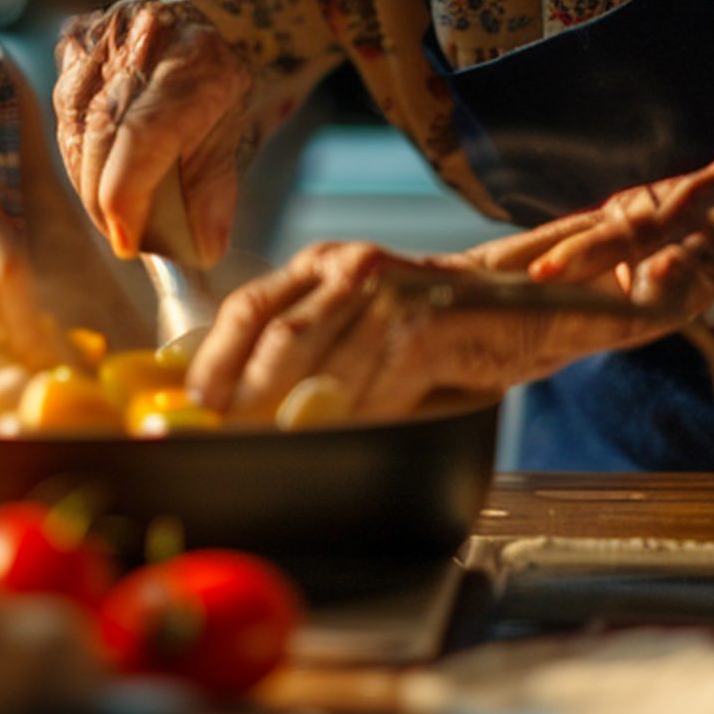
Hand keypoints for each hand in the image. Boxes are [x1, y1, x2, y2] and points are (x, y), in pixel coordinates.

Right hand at [52, 0, 253, 264]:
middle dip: (103, 199)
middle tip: (121, 234)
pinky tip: (97, 167)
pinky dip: (77, 148)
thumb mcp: (232, 133)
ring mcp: (104, 33)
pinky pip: (64, 109)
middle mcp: (145, 36)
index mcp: (197, 60)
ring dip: (86, 178)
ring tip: (111, 207)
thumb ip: (214, 190)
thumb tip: (202, 249)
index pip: (144, 135)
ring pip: (74, 125)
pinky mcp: (74, 39)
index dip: (126, 196)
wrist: (200, 27)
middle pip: (101, 134)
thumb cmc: (216, 84)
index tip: (127, 241)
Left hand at [188, 241, 684, 418]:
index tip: (192, 409)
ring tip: (286, 450)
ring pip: (327, 370)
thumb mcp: (356, 324)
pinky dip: (362, 419)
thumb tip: (233, 407)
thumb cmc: (428, 326)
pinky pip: (381, 387)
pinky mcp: (430, 327)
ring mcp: (391, 294)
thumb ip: (303, 350)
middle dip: (247, 400)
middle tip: (230, 442)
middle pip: (278, 341)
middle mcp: (350, 269)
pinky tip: (355, 435)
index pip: (248, 308)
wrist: (520, 304)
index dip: (213, 360)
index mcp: (320, 264)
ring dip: (302, 419)